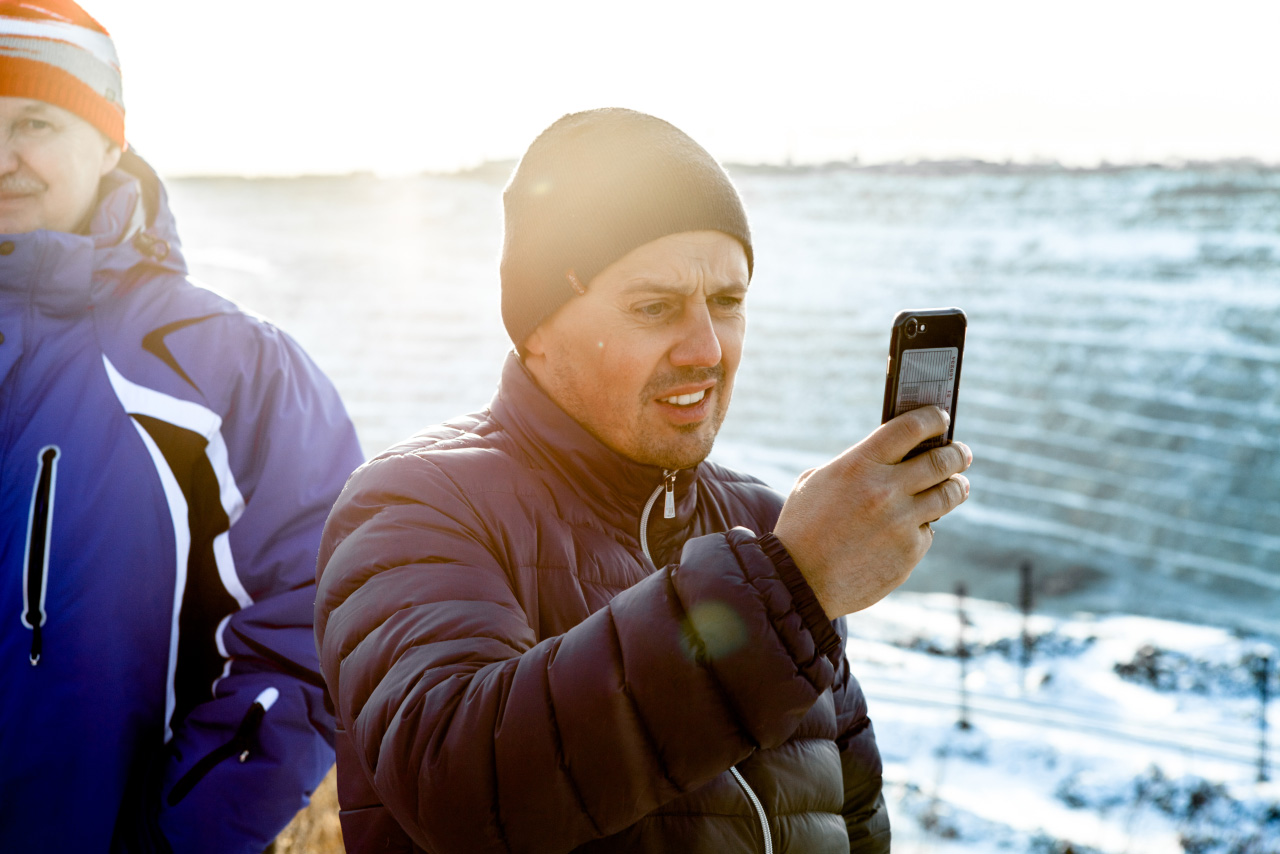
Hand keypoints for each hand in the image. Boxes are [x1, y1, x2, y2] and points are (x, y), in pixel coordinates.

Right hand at [772, 407, 971, 617]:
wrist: (798, 580)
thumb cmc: (803, 527)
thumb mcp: (818, 482)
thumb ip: (856, 465)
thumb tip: (891, 458)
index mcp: (860, 465)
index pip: (911, 428)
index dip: (933, 418)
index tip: (941, 418)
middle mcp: (885, 490)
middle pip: (941, 460)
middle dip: (957, 454)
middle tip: (961, 453)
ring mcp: (901, 522)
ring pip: (948, 495)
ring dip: (956, 486)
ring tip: (957, 484)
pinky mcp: (909, 552)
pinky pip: (927, 531)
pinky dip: (922, 526)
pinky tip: (910, 528)